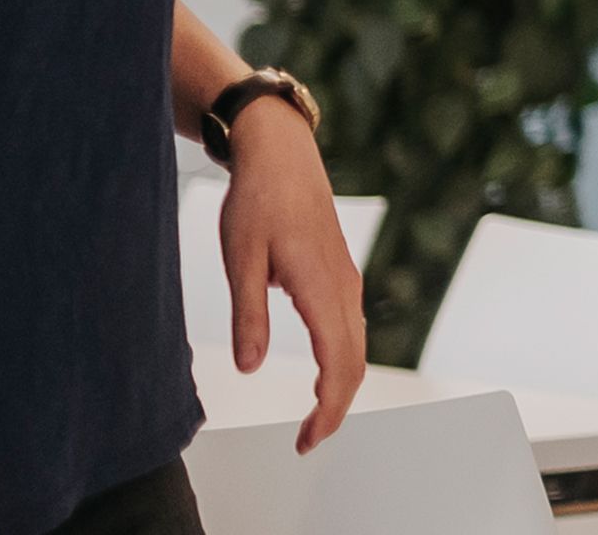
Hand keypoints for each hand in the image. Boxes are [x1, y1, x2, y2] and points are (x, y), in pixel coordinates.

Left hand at [219, 99, 363, 451]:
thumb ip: (247, 315)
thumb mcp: (239, 260)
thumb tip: (250, 368)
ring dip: (340, 387)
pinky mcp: (341, 275)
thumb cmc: (257, 202)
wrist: (283, 156)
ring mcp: (346, 281)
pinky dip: (342, 361)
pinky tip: (324, 372)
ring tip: (315, 416)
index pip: (337, 364)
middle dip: (336, 408)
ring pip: (357, 347)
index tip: (306, 439)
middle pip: (355, 363)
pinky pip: (352, 329)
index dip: (327, 409)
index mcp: (320, 287)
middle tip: (307, 441)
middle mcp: (343, 288)